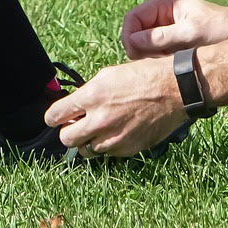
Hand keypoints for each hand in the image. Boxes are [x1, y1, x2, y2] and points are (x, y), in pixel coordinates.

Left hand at [44, 57, 189, 157]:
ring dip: (87, 141)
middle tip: (77, 125)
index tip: (56, 117)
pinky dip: (107, 145)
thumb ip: (88, 93)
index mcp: (92, 97)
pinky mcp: (126, 149)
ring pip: (85, 150)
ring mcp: (113, 138)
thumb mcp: (109, 75)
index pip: (55, 115)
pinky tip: (118, 131)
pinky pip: (106, 153)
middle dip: (68, 131)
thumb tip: (74, 106)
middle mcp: (99, 120)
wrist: (174, 90)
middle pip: (66, 138)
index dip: (53, 117)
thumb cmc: (143, 76)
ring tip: (99, 129)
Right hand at [120, 0, 227, 57]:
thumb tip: (132, 42)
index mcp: (164, 3)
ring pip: (143, 48)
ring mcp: (166, 30)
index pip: (132, 18)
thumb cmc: (222, 30)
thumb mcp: (190, 34)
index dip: (129, 37)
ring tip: (172, 61)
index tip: (137, 55)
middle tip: (160, 60)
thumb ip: (161, 38)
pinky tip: (175, 64)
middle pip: (135, 34)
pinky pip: (155, 55)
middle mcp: (162, 15)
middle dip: (142, 50)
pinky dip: (160, 62)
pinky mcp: (172, 44)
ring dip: (152, 58)